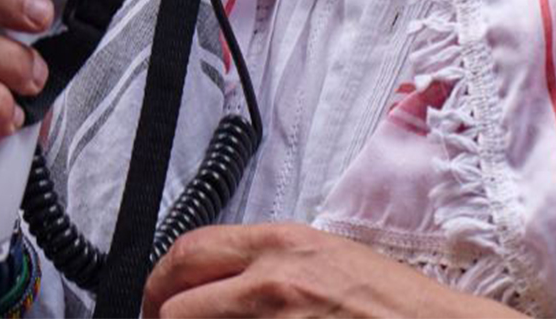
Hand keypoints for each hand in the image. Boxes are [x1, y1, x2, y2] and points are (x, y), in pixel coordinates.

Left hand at [144, 223, 519, 317]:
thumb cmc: (394, 307)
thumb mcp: (326, 261)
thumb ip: (270, 266)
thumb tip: (220, 286)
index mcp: (283, 244)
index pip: (188, 252)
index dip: (161, 284)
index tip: (161, 302)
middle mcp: (271, 279)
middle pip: (173, 300)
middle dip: (162, 317)